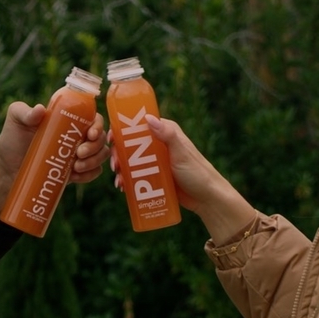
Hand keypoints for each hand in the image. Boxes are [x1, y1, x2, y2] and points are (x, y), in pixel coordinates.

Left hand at [0, 90, 109, 213]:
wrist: (8, 170)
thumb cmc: (12, 140)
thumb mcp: (15, 121)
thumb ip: (24, 112)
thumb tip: (40, 109)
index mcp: (68, 119)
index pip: (92, 117)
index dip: (98, 124)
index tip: (90, 134)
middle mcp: (77, 135)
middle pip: (100, 138)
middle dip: (95, 147)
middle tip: (79, 153)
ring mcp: (78, 154)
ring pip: (101, 155)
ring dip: (94, 161)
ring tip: (76, 167)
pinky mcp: (76, 172)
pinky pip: (94, 172)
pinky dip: (89, 174)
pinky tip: (75, 176)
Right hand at [109, 115, 256, 242]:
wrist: (207, 199)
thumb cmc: (198, 173)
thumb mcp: (181, 153)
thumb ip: (167, 135)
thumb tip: (148, 118)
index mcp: (166, 132)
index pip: (139, 125)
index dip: (122, 130)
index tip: (111, 139)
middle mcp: (159, 144)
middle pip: (131, 145)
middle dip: (119, 154)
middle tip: (115, 165)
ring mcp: (156, 161)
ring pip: (131, 161)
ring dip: (121, 169)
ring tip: (118, 180)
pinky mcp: (155, 176)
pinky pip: (137, 176)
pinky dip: (128, 180)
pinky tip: (122, 187)